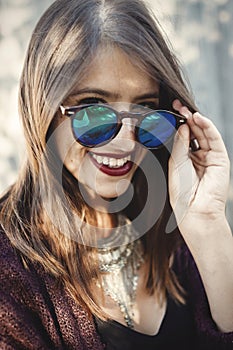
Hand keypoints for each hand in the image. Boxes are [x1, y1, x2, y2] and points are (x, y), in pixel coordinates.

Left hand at [169, 99, 229, 230]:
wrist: (194, 209)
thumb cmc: (182, 190)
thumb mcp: (176, 163)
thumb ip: (180, 144)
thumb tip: (182, 126)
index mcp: (186, 159)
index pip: (183, 137)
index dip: (178, 124)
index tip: (169, 111)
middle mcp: (198, 156)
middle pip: (193, 132)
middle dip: (186, 119)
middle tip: (177, 106)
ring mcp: (210, 157)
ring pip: (204, 134)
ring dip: (196, 120)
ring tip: (186, 110)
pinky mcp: (221, 158)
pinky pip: (214, 139)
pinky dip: (207, 127)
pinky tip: (198, 118)